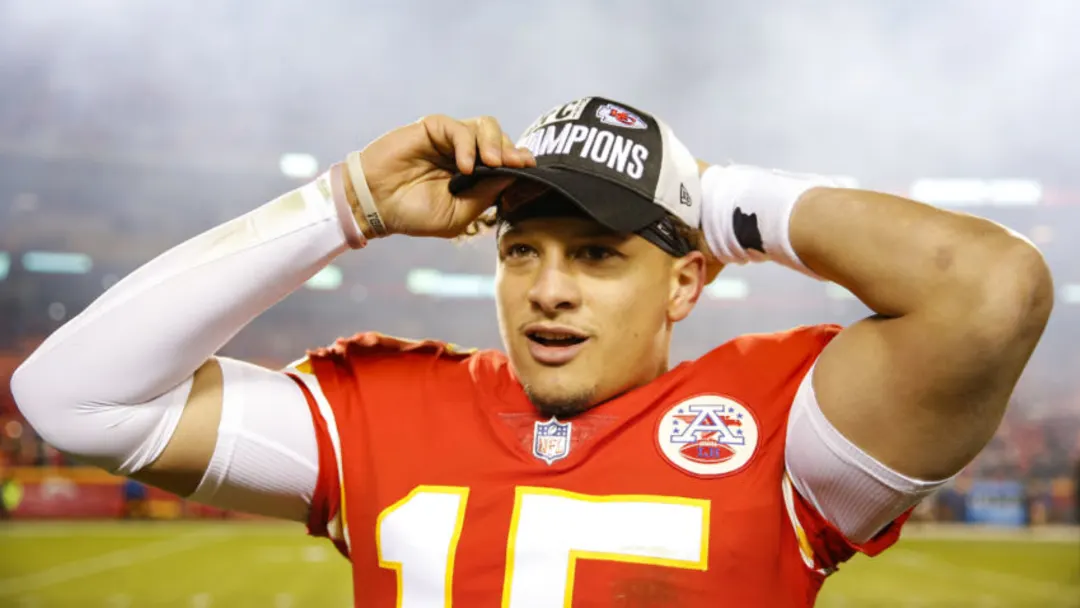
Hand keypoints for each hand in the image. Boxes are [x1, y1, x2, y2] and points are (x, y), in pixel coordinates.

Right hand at [355, 115, 535, 237]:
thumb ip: (486, 195)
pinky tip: (464, 166)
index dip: (521, 163)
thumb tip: (515, 177)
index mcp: (476, 176)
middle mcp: (466, 154)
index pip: (507, 162)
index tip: (534, 170)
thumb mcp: (458, 214)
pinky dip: (466, 145)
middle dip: (513, 152)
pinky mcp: (432, 129)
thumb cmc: (414, 214)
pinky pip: (458, 128)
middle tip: (518, 164)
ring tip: (491, 163)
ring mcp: (449, 140)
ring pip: (486, 126)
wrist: (376, 205)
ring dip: (495, 143)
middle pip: (502, 140)